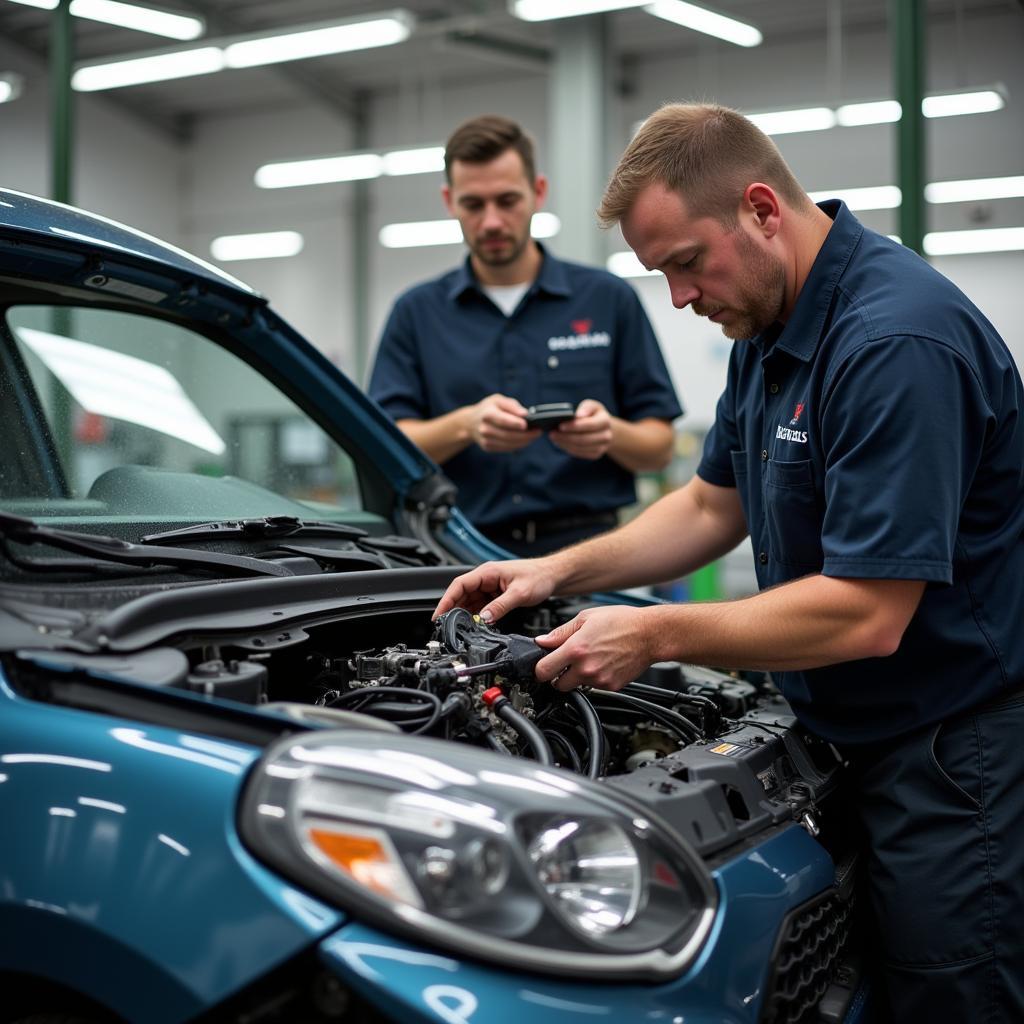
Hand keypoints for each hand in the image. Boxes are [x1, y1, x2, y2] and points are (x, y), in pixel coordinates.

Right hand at [433, 558, 556, 622]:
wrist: (552, 575)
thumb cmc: (538, 576)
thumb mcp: (519, 593)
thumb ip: (500, 606)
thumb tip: (484, 618)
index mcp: (487, 572)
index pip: (459, 585)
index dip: (446, 600)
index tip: (439, 615)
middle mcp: (485, 578)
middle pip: (461, 594)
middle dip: (452, 610)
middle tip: (446, 627)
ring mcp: (489, 587)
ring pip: (469, 601)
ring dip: (463, 614)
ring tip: (459, 629)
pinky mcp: (494, 595)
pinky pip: (479, 606)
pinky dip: (475, 616)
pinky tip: (474, 625)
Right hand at [470, 393, 540, 452]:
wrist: (470, 422)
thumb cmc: (488, 408)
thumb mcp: (498, 400)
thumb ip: (512, 405)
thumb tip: (525, 414)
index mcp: (487, 414)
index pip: (502, 420)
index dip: (515, 423)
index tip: (526, 424)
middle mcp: (484, 428)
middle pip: (508, 435)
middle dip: (525, 435)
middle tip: (538, 432)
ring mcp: (485, 440)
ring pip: (509, 444)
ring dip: (524, 441)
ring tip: (534, 436)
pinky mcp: (488, 447)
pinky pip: (506, 448)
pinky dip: (518, 445)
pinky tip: (525, 440)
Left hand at [534, 605, 658, 691]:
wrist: (650, 634)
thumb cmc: (622, 622)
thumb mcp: (586, 618)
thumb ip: (561, 632)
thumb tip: (542, 641)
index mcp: (576, 649)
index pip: (543, 671)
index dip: (540, 668)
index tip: (543, 665)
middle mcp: (586, 668)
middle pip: (557, 685)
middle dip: (557, 676)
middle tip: (566, 663)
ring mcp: (599, 680)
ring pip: (576, 686)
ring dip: (577, 676)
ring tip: (590, 658)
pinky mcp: (610, 686)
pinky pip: (593, 687)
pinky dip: (593, 678)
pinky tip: (602, 663)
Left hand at [549, 398, 612, 459]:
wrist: (602, 427)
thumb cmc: (592, 414)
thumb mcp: (591, 405)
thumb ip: (585, 408)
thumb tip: (578, 415)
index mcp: (605, 421)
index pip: (589, 425)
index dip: (574, 426)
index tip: (560, 425)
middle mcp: (607, 435)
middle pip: (583, 439)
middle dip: (566, 437)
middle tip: (552, 433)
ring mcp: (602, 447)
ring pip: (580, 448)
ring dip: (564, 443)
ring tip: (553, 437)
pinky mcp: (596, 454)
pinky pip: (579, 453)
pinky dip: (567, 448)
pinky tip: (559, 442)